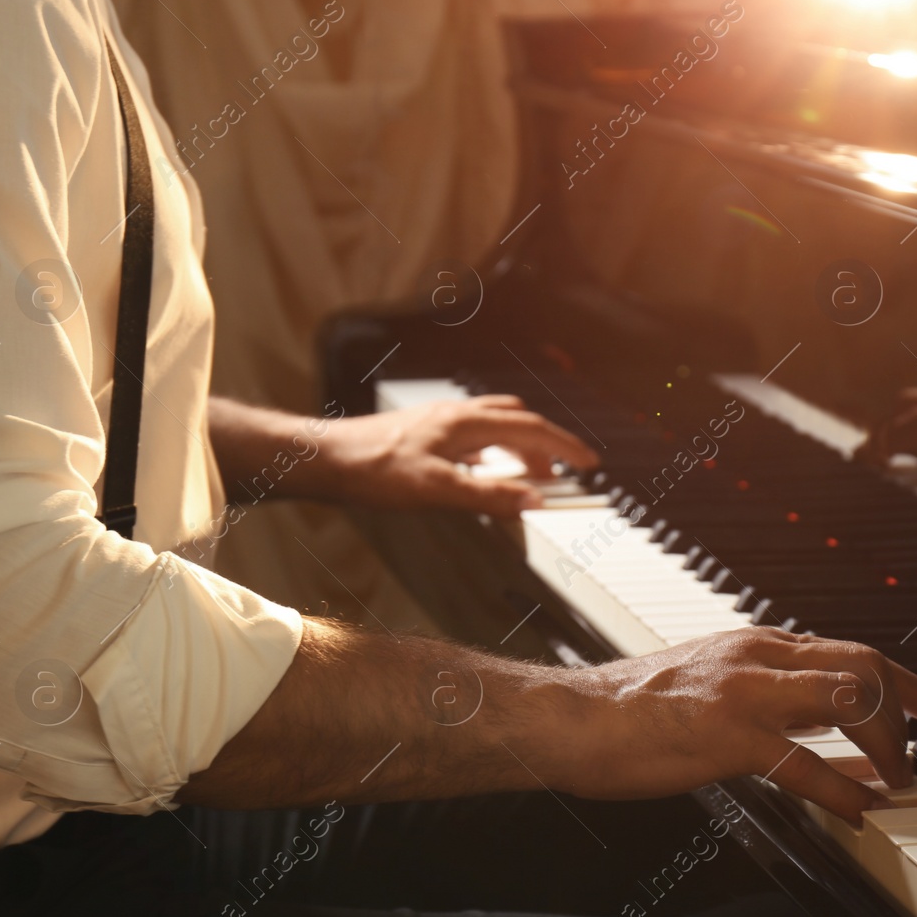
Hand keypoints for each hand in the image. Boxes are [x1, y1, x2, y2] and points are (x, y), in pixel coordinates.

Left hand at [317, 395, 597, 515]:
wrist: (326, 458)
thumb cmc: (373, 470)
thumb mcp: (436, 490)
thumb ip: (487, 496)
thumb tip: (532, 500)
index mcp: (466, 423)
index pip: (531, 428)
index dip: (564, 446)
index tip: (590, 462)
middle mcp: (456, 415)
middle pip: (518, 420)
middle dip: (547, 443)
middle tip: (565, 470)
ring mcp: (439, 421)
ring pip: (495, 423)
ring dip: (521, 444)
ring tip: (532, 472)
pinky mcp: (424, 433)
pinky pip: (474, 434)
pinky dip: (494, 449)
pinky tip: (484, 469)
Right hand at [536, 627, 916, 822]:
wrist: (572, 717)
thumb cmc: (630, 706)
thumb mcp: (708, 675)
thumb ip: (758, 684)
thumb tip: (806, 709)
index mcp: (755, 642)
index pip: (850, 649)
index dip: (904, 679)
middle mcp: (758, 656)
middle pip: (864, 667)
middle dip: (913, 705)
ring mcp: (745, 694)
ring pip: (848, 702)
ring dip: (886, 746)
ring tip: (897, 781)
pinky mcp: (727, 735)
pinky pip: (805, 763)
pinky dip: (843, 790)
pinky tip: (858, 811)